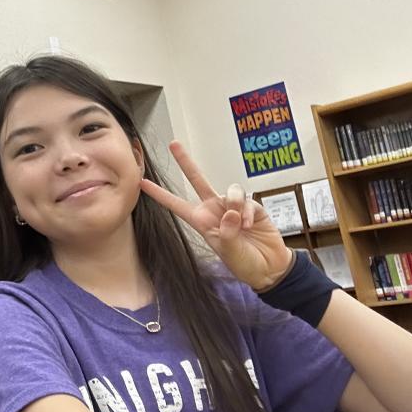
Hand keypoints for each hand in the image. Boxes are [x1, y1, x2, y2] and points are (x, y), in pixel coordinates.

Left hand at [139, 141, 292, 290]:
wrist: (269, 267)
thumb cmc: (244, 262)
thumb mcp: (230, 252)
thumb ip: (228, 233)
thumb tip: (230, 212)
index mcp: (201, 221)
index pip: (176, 205)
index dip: (160, 194)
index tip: (142, 183)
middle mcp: (214, 209)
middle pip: (197, 180)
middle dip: (186, 162)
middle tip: (173, 144)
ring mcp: (232, 206)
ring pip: (230, 191)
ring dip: (235, 205)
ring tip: (241, 225)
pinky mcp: (250, 205)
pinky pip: (246, 200)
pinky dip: (247, 212)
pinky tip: (249, 225)